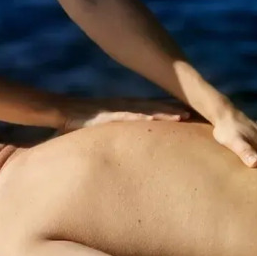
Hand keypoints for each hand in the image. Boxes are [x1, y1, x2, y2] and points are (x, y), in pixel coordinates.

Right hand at [61, 97, 190, 130]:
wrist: (59, 109)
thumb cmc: (76, 121)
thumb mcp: (98, 129)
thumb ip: (110, 135)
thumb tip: (115, 148)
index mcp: (123, 110)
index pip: (151, 109)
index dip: (170, 110)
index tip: (189, 114)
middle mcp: (123, 107)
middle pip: (154, 107)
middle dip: (175, 109)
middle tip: (197, 114)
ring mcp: (116, 110)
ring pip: (145, 110)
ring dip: (165, 113)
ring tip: (184, 116)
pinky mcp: (106, 115)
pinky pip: (127, 115)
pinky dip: (142, 116)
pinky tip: (154, 118)